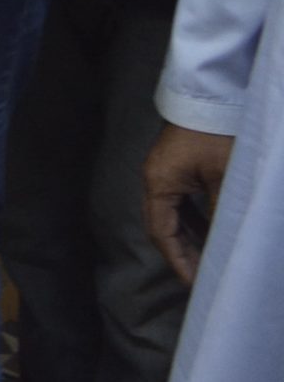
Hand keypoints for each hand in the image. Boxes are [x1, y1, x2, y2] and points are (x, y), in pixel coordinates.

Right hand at [142, 121, 232, 283]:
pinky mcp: (177, 166)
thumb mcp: (223, 177)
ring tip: (209, 260)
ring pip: (172, 215)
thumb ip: (221, 212)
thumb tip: (225, 245)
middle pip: (162, 226)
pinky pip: (181, 202)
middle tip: (203, 278)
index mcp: (159, 183)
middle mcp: (155, 180)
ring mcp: (165, 172)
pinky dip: (193, 221)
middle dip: (182, 253)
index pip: (162, 232)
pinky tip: (211, 232)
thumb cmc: (215, 136)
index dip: (178, 260)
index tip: (195, 284)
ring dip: (189, 238)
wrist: (210, 97)